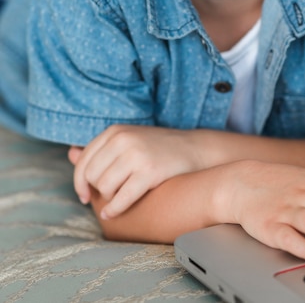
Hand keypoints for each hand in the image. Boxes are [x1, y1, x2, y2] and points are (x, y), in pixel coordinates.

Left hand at [68, 124, 200, 218]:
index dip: (79, 182)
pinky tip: (112, 214)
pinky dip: (114, 210)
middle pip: (92, 176)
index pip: (84, 161)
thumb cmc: (157, 148)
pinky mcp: (149, 172)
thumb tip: (70, 154)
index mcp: (115, 131)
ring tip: (120, 197)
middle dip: (97, 190)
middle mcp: (123, 139)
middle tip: (108, 196)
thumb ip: (100, 148)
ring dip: (109, 198)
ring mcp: (136, 155)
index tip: (84, 195)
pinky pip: (121, 198)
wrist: (194, 149)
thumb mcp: (127, 140)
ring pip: (104, 188)